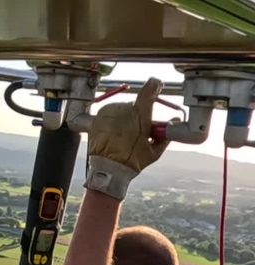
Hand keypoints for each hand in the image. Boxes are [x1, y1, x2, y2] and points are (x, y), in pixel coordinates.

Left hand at [85, 78, 169, 199]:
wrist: (108, 169)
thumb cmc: (131, 162)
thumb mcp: (154, 152)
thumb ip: (167, 134)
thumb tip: (175, 122)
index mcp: (140, 114)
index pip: (149, 90)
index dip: (154, 86)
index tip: (156, 85)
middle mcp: (124, 109)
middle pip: (135, 105)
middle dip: (138, 115)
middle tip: (138, 131)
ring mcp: (110, 112)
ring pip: (121, 109)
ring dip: (124, 118)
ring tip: (124, 136)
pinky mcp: (99, 117)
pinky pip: (109, 114)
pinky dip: (113, 121)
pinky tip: (114, 135)